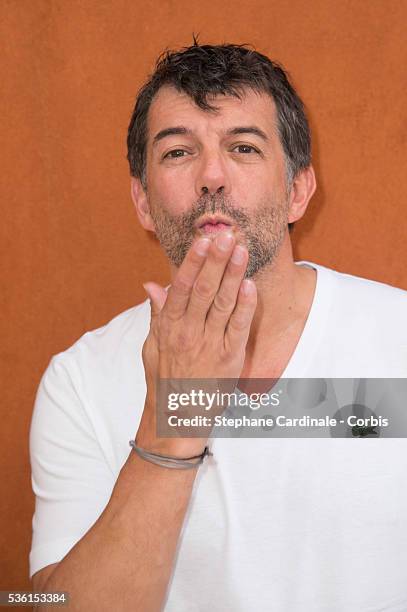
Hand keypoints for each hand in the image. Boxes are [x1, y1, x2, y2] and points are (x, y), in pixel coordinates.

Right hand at [137, 231, 256, 455]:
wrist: (176, 418)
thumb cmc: (164, 379)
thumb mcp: (151, 345)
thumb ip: (157, 314)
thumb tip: (152, 284)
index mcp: (170, 326)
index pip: (182, 287)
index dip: (193, 262)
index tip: (202, 240)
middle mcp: (189, 332)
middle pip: (204, 289)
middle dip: (216, 260)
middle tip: (226, 234)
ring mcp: (210, 344)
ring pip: (223, 303)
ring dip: (233, 274)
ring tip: (241, 250)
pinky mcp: (229, 357)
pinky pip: (239, 327)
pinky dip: (245, 306)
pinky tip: (249, 285)